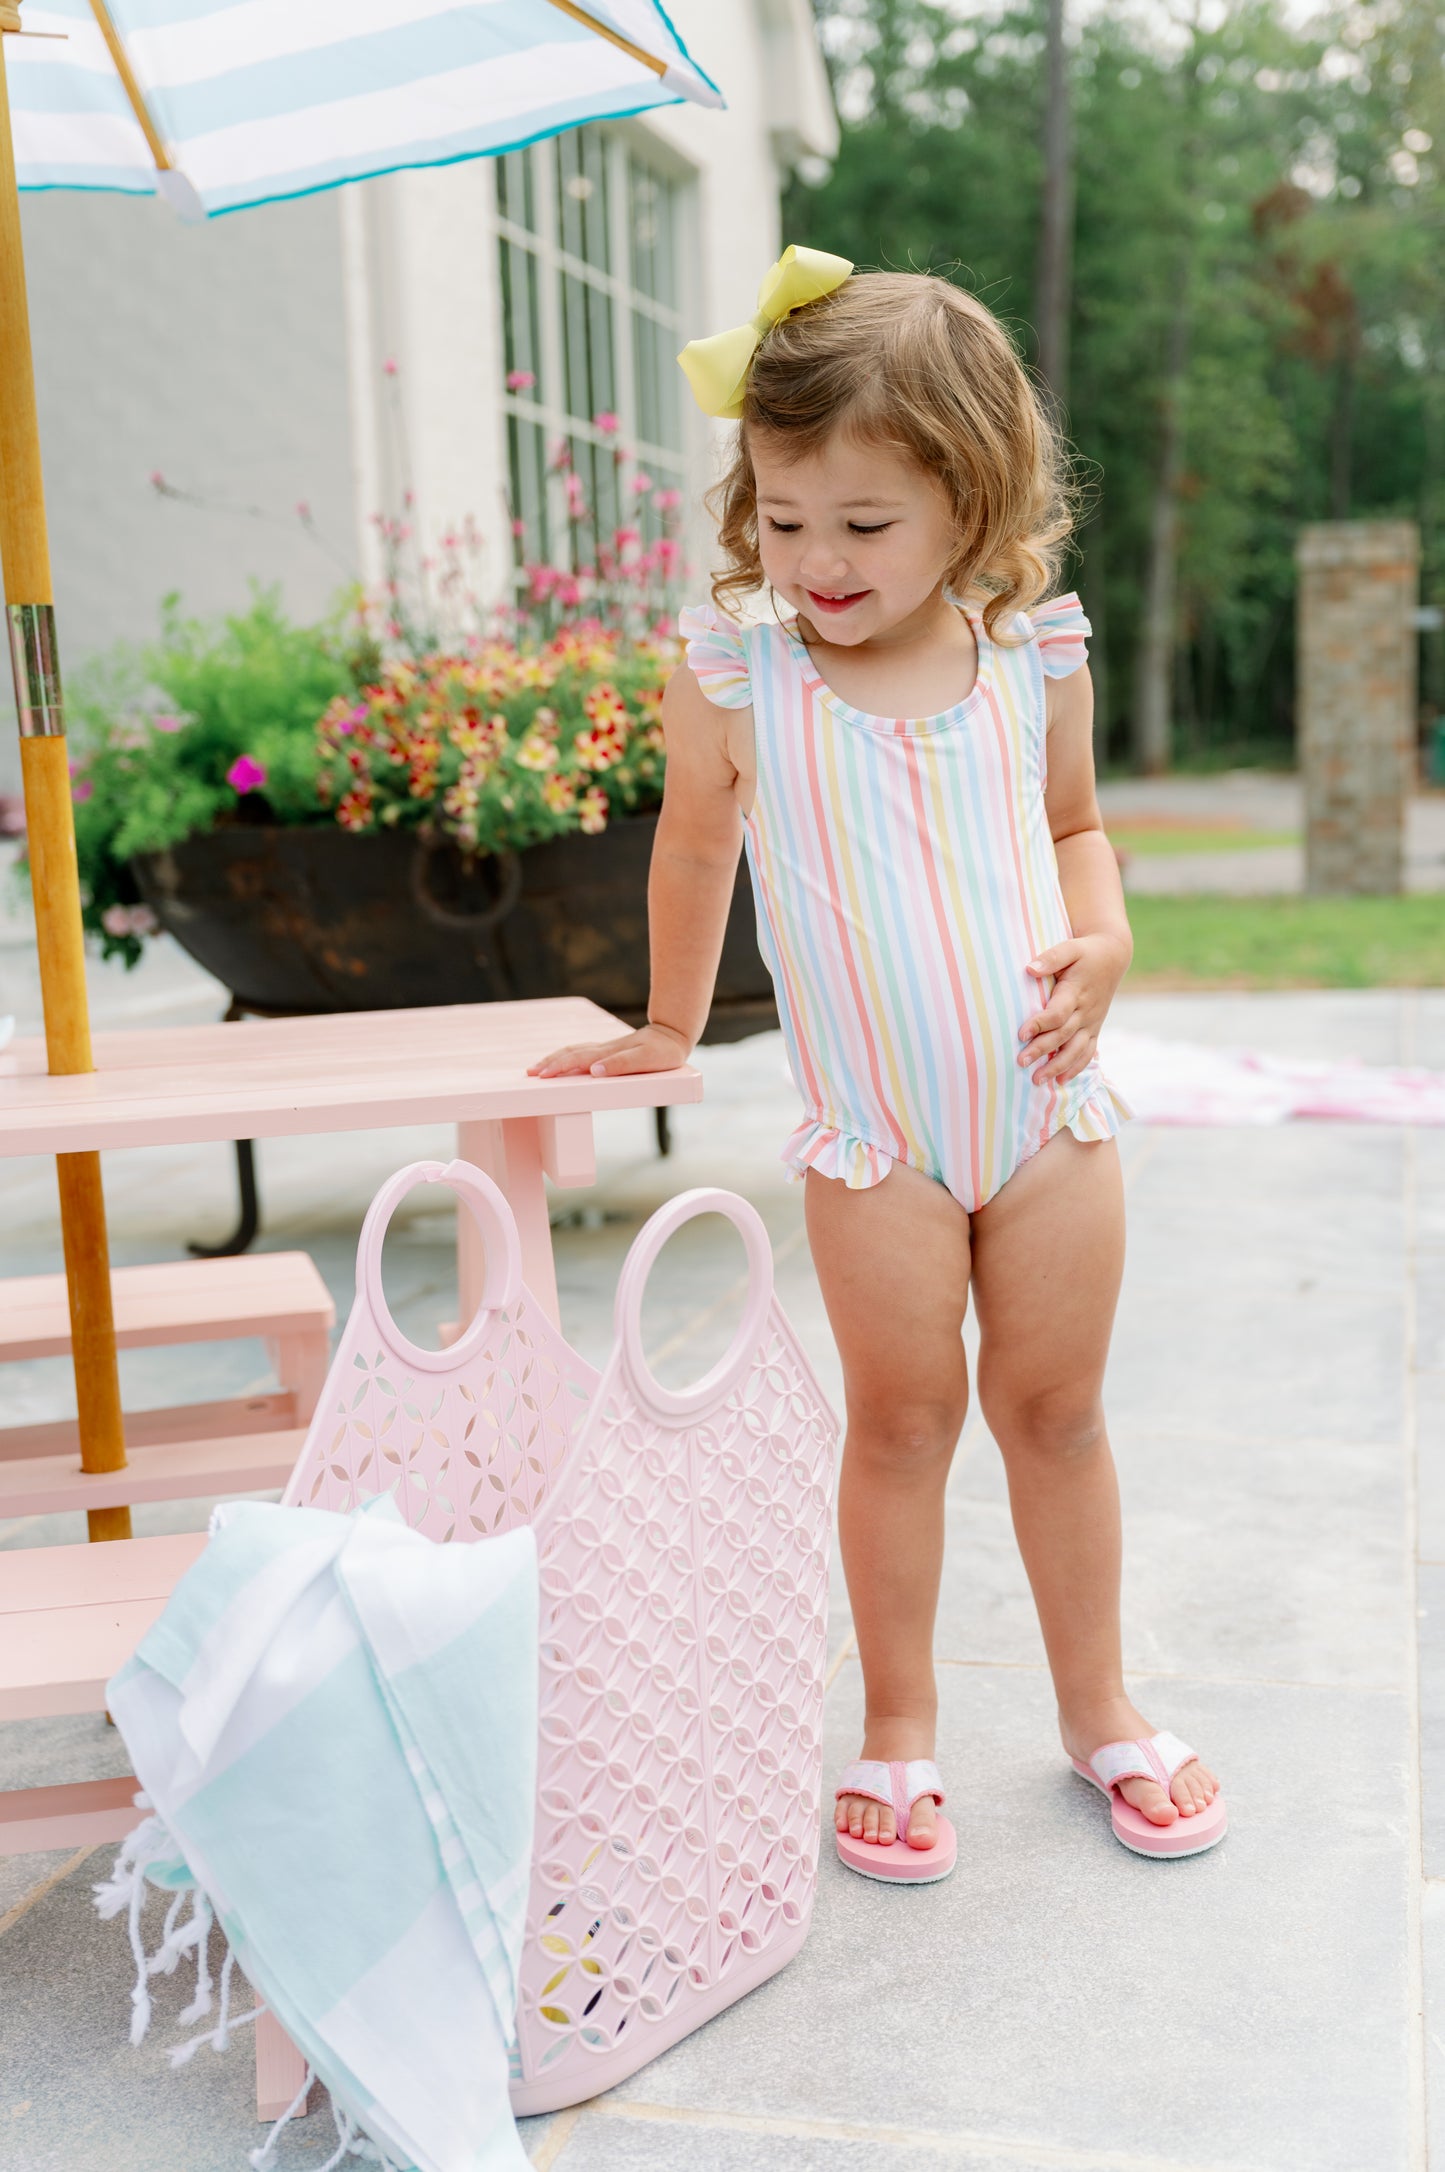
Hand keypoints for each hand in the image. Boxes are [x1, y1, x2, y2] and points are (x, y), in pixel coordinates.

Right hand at [527, 1020, 692, 1079]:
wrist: (673, 1034)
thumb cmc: (663, 1052)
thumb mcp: (646, 1060)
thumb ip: (621, 1065)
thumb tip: (594, 1071)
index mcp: (608, 1054)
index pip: (577, 1060)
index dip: (558, 1067)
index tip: (541, 1075)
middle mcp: (603, 1050)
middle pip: (569, 1053)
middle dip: (548, 1063)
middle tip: (529, 1073)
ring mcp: (604, 1049)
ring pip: (573, 1051)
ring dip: (554, 1059)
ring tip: (538, 1068)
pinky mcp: (608, 1050)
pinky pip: (581, 1052)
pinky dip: (566, 1056)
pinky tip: (562, 1062)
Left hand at [1018, 932, 1130, 1085]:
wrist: (1113, 956)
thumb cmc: (1086, 952)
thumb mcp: (1070, 948)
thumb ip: (1051, 958)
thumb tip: (1029, 969)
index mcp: (1076, 992)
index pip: (1058, 1013)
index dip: (1040, 1024)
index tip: (1021, 1034)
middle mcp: (1085, 1010)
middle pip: (1063, 1035)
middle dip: (1042, 1050)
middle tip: (1021, 1062)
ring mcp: (1092, 1022)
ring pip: (1076, 1049)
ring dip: (1058, 1066)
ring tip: (1038, 1080)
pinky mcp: (1095, 1028)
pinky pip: (1088, 1052)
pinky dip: (1076, 1067)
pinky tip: (1061, 1081)